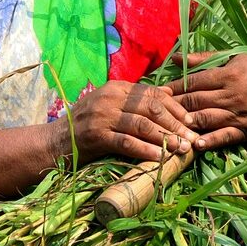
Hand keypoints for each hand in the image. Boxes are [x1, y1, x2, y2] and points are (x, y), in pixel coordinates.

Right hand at [63, 81, 199, 161]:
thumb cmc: (87, 126)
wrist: (54, 143)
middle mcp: (110, 97)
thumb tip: (169, 93)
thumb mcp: (112, 106)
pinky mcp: (96, 135)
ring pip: (142, 124)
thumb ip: (136, 100)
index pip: (153, 94)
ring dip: (166, 138)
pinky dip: (146, 150)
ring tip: (182, 149)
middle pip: (151, 108)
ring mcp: (102, 116)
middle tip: (192, 138)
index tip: (191, 122)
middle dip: (175, 124)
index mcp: (117, 87)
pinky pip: (126, 142)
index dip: (175, 108)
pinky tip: (160, 157)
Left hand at [165, 53, 246, 151]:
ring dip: (186, 123)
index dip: (174, 87)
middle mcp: (231, 95)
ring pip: (206, 118)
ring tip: (168, 126)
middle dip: (174, 105)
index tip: (158, 92)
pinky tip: (195, 144)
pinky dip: (210, 141)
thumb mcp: (236, 58)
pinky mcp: (244, 131)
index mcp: (228, 75)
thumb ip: (204, 58)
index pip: (194, 81)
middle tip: (156, 109)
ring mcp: (237, 114)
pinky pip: (224, 137)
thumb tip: (176, 57)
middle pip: (196, 100)